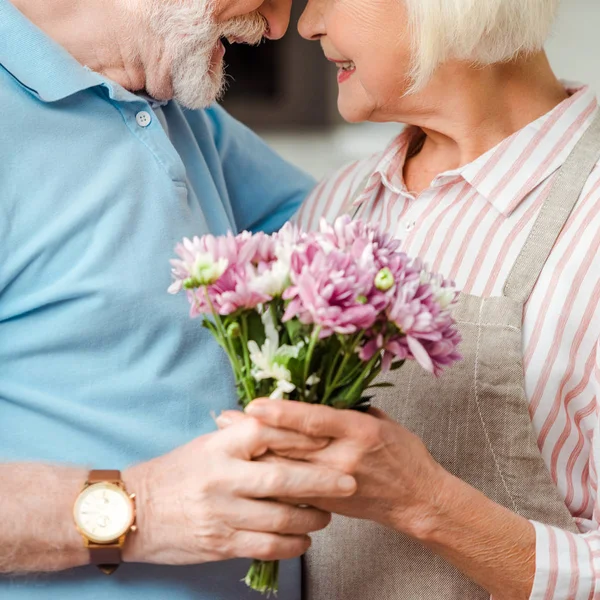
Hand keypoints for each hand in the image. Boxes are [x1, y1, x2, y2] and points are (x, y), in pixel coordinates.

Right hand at [123, 416, 356, 564]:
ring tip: (327, 514)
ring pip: (280, 517)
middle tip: (350, 482)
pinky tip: (305, 540)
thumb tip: (284, 427)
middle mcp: (222, 478)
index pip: (266, 432)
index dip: (300, 436)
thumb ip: (241, 438)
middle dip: (322, 481)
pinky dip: (292, 544)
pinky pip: (267, 546)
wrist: (132, 512)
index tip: (328, 439)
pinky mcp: (221, 544)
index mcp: (219, 447)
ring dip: (311, 517)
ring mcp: (222, 513)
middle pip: (282, 477)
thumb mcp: (205, 445)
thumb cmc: (175, 472)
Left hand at [240, 400, 446, 536]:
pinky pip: (293, 490)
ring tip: (225, 441)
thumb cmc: (403, 454)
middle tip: (223, 420)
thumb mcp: (382, 422)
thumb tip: (315, 398)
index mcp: (359, 431)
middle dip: (255, 432)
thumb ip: (348, 411)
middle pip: (291, 445)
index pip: (314, 420)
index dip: (281, 413)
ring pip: (286, 469)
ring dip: (254, 454)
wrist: (418, 500)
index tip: (253, 405)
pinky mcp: (328, 502)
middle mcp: (343, 457)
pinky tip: (247, 469)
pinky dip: (269, 477)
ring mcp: (333, 483)